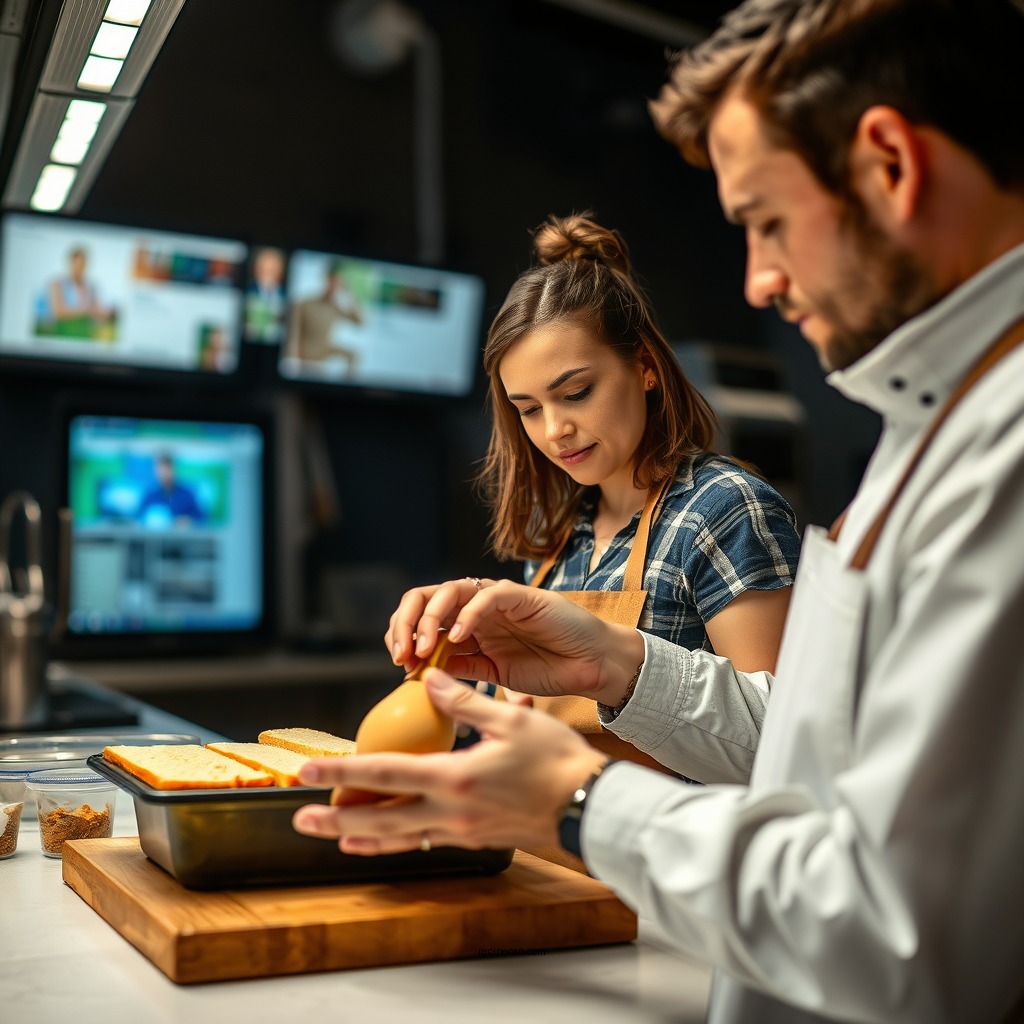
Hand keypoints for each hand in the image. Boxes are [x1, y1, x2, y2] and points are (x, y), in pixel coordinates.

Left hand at [292, 668, 606, 853]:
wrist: (588, 805)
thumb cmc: (556, 760)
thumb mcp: (512, 719)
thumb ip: (465, 701)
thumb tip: (428, 681)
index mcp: (454, 777)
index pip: (384, 775)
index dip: (342, 773)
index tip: (307, 773)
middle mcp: (450, 811)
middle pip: (379, 820)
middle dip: (334, 820)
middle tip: (298, 819)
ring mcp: (461, 831)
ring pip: (399, 839)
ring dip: (359, 837)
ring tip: (330, 836)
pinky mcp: (474, 839)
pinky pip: (424, 843)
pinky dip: (397, 843)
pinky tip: (384, 841)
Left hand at [384, 578, 644, 705]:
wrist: (591, 666)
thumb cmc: (548, 669)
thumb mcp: (494, 675)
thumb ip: (461, 670)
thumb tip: (419, 674)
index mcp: (466, 626)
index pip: (421, 619)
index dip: (403, 636)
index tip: (400, 665)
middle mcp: (476, 608)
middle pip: (425, 597)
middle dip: (406, 623)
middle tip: (402, 653)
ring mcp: (497, 600)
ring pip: (449, 591)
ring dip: (429, 618)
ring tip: (425, 648)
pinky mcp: (521, 596)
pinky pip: (487, 596)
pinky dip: (468, 614)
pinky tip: (459, 637)